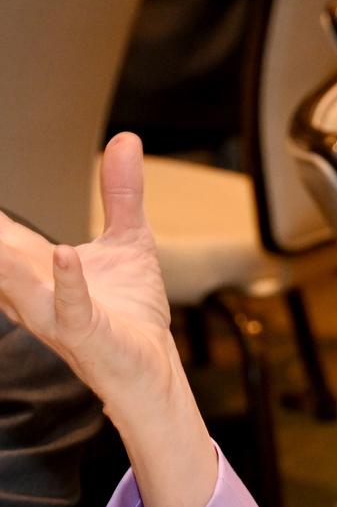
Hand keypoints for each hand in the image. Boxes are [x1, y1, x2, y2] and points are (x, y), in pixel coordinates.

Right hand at [0, 136, 215, 506]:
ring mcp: (55, 312)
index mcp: (35, 264)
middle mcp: (33, 288)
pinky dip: (68, 281)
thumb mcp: (128, 240)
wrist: (152, 367)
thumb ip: (121, 192)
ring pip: (16, 281)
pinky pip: (71, 307)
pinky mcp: (86, 333)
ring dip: (4, 256)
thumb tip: (125, 139)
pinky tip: (66, 254)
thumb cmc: (129, 311)